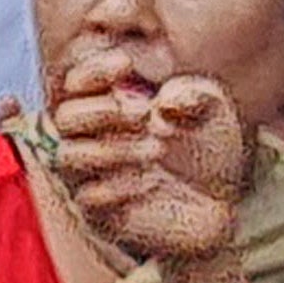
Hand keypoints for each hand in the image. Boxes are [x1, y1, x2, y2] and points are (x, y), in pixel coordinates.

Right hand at [48, 65, 258, 268]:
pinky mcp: (100, 217)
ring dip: (111, 148)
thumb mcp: (214, 113)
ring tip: (158, 148)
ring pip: (68, 157)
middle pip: (62, 118)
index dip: (90, 71)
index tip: (126, 64)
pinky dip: (117, 186)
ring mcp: (90, 180)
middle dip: (100, 111)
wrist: (221, 206)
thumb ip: (197, 95)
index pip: (72, 84)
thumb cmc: (208, 152)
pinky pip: (87, 198)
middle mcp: (88, 142)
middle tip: (143, 113)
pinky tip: (149, 182)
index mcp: (105, 109)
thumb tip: (166, 102)